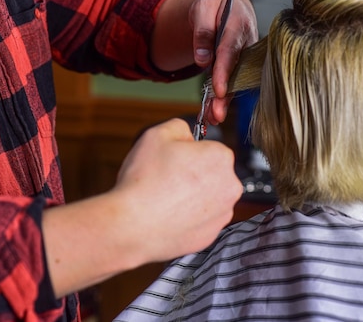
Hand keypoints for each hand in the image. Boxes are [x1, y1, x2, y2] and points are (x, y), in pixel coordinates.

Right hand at [113, 118, 242, 261]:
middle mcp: (230, 186)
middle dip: (194, 175)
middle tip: (167, 179)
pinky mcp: (212, 235)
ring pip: (208, 198)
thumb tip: (187, 134)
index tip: (172, 161)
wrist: (133, 225)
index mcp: (221, 157)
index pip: (209, 148)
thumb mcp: (157, 134)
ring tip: (165, 199)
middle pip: (212, 174)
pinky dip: (188, 218)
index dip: (188, 153)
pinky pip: (201, 221)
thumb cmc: (145, 180)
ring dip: (192, 197)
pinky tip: (169, 216)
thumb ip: (179, 126)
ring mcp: (223, 214)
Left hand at [152, 0, 257, 123]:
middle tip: (216, 113)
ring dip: (224, 101)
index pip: (230, 49)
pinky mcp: (242, 64)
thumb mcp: (202, 9)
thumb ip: (202, 31)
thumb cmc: (214, 6)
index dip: (225, 71)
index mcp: (239, 22)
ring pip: (235, 80)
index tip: (219, 90)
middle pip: (236, 70)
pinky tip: (214, 113)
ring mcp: (247, 54)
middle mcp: (248, 41)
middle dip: (227, 94)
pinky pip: (232, 81)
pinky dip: (223, 97)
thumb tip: (202, 59)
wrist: (227, 5)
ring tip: (213, 118)